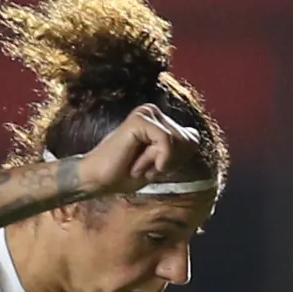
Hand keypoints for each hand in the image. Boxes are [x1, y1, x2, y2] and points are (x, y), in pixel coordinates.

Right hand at [76, 105, 201, 198]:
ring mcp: (147, 112)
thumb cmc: (126, 173)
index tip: (153, 167)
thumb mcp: (161, 163)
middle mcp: (154, 111)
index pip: (192, 141)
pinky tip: (136, 163)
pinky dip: (156, 160)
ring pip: (177, 143)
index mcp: (160, 120)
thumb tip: (195, 135)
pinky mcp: (140, 119)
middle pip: (188, 142)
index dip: (177, 161)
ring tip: (137, 164)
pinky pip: (166, 142)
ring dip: (159, 163)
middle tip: (142, 166)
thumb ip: (178, 150)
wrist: (97, 179)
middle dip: (169, 163)